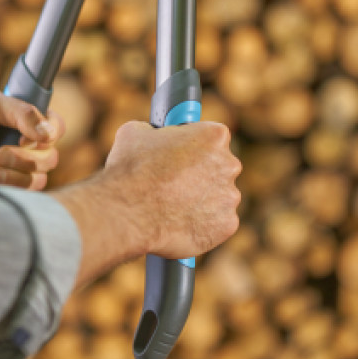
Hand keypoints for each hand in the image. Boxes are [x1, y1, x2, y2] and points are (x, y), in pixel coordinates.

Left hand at [0, 88, 64, 189]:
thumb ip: (21, 112)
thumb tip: (48, 134)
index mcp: (23, 121)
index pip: (56, 127)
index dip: (50, 134)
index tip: (24, 138)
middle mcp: (25, 146)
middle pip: (52, 156)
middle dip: (25, 157)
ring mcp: (18, 170)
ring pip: (41, 177)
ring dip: (15, 173)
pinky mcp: (9, 190)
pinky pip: (27, 194)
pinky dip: (9, 185)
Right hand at [104, 121, 241, 259]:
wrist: (127, 213)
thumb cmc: (130, 170)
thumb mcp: (135, 133)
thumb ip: (155, 132)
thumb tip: (151, 135)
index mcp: (214, 136)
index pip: (214, 137)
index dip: (195, 145)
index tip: (183, 153)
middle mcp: (229, 164)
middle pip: (220, 167)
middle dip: (202, 174)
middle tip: (175, 182)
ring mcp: (230, 197)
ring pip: (219, 197)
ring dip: (201, 201)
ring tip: (171, 206)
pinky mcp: (226, 226)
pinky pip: (217, 223)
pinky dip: (201, 225)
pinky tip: (178, 224)